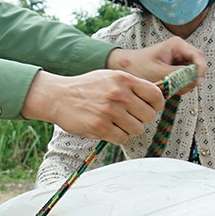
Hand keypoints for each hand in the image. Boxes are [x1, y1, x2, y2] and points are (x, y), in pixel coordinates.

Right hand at [21, 69, 162, 143]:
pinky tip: (108, 129)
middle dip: (140, 118)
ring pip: (137, 129)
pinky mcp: (100, 127)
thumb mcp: (110, 77)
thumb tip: (154, 98)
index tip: (150, 108)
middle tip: (128, 117)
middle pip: (148, 115)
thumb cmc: (85, 88)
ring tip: (115, 122)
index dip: (156, 105)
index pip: (156, 96)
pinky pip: (122, 138)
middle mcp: (118, 94)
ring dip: (128, 129)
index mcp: (123, 79)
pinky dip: (117, 136)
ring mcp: (109, 111)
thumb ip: (131, 86)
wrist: (58, 96)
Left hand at [106, 38, 205, 94]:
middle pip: (197, 66)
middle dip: (191, 79)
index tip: (197, 82)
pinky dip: (179, 86)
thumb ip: (178, 76)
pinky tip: (167, 88)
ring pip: (191, 75)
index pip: (198, 56)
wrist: (123, 67)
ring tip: (168, 88)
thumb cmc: (137, 66)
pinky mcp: (175, 69)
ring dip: (184, 84)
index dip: (201, 70)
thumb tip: (196, 80)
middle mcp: (181, 50)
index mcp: (177, 45)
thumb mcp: (157, 72)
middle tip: (178, 88)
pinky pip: (184, 79)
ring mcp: (179, 60)